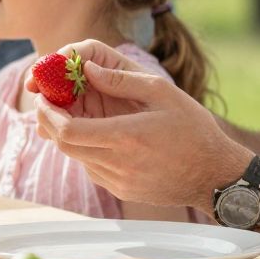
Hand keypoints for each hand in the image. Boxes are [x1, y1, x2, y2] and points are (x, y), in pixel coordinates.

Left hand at [30, 39, 247, 207]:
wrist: (215, 175)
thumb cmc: (194, 130)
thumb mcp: (163, 93)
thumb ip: (121, 80)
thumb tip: (85, 68)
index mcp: (126, 137)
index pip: (67, 131)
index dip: (48, 114)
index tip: (44, 98)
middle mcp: (118, 164)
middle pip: (64, 145)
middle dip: (50, 122)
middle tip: (50, 103)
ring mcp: (118, 181)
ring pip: (76, 157)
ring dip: (69, 136)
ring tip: (76, 113)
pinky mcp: (121, 191)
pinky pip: (92, 168)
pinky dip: (87, 150)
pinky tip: (101, 135)